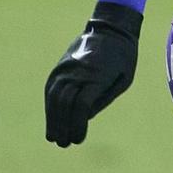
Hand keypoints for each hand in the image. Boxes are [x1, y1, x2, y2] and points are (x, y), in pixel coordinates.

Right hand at [44, 2, 142, 145]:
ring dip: (52, 119)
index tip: (78, 140)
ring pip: (54, 97)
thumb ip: (102, 99)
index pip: (81, 106)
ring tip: (54, 137)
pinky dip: (50, 105)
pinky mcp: (60, 67)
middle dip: (62, 126)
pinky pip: (51, 88)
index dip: (78, 125)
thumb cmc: (123, 58)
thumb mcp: (122, 81)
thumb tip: (83, 118)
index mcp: (97, 77)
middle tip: (62, 143)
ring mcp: (66, 68)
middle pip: (64, 104)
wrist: (110, 29)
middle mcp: (77, 73)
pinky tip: (51, 118)